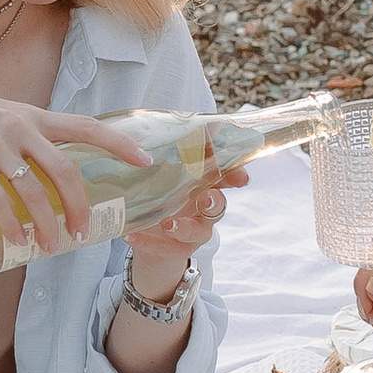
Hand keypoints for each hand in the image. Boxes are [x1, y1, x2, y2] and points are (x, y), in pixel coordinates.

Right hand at [0, 73, 147, 256]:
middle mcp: (22, 127)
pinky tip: (15, 239)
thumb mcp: (5, 116)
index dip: (120, 144)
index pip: (87, 128)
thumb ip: (28, 138)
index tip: (146, 160)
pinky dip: (10, 223)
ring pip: (33, 191)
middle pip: (65, 171)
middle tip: (82, 233)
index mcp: (36, 117)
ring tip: (48, 247)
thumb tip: (47, 172)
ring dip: (46, 224)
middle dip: (79, 207)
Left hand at [130, 158, 245, 288]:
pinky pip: (164, 248)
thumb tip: (201, 122)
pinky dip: (148, 242)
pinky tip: (131, 235)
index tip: (241, 178)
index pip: (227, 179)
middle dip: (214, 203)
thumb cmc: (162, 195)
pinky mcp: (176, 250)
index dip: (236, 177)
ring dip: (183, 227)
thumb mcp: (167, 170)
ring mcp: (193, 232)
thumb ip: (182, 150)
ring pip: (196, 232)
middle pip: (219, 207)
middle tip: (205, 199)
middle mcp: (204, 211)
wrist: (149, 236)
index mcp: (206, 187)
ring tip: (167, 223)